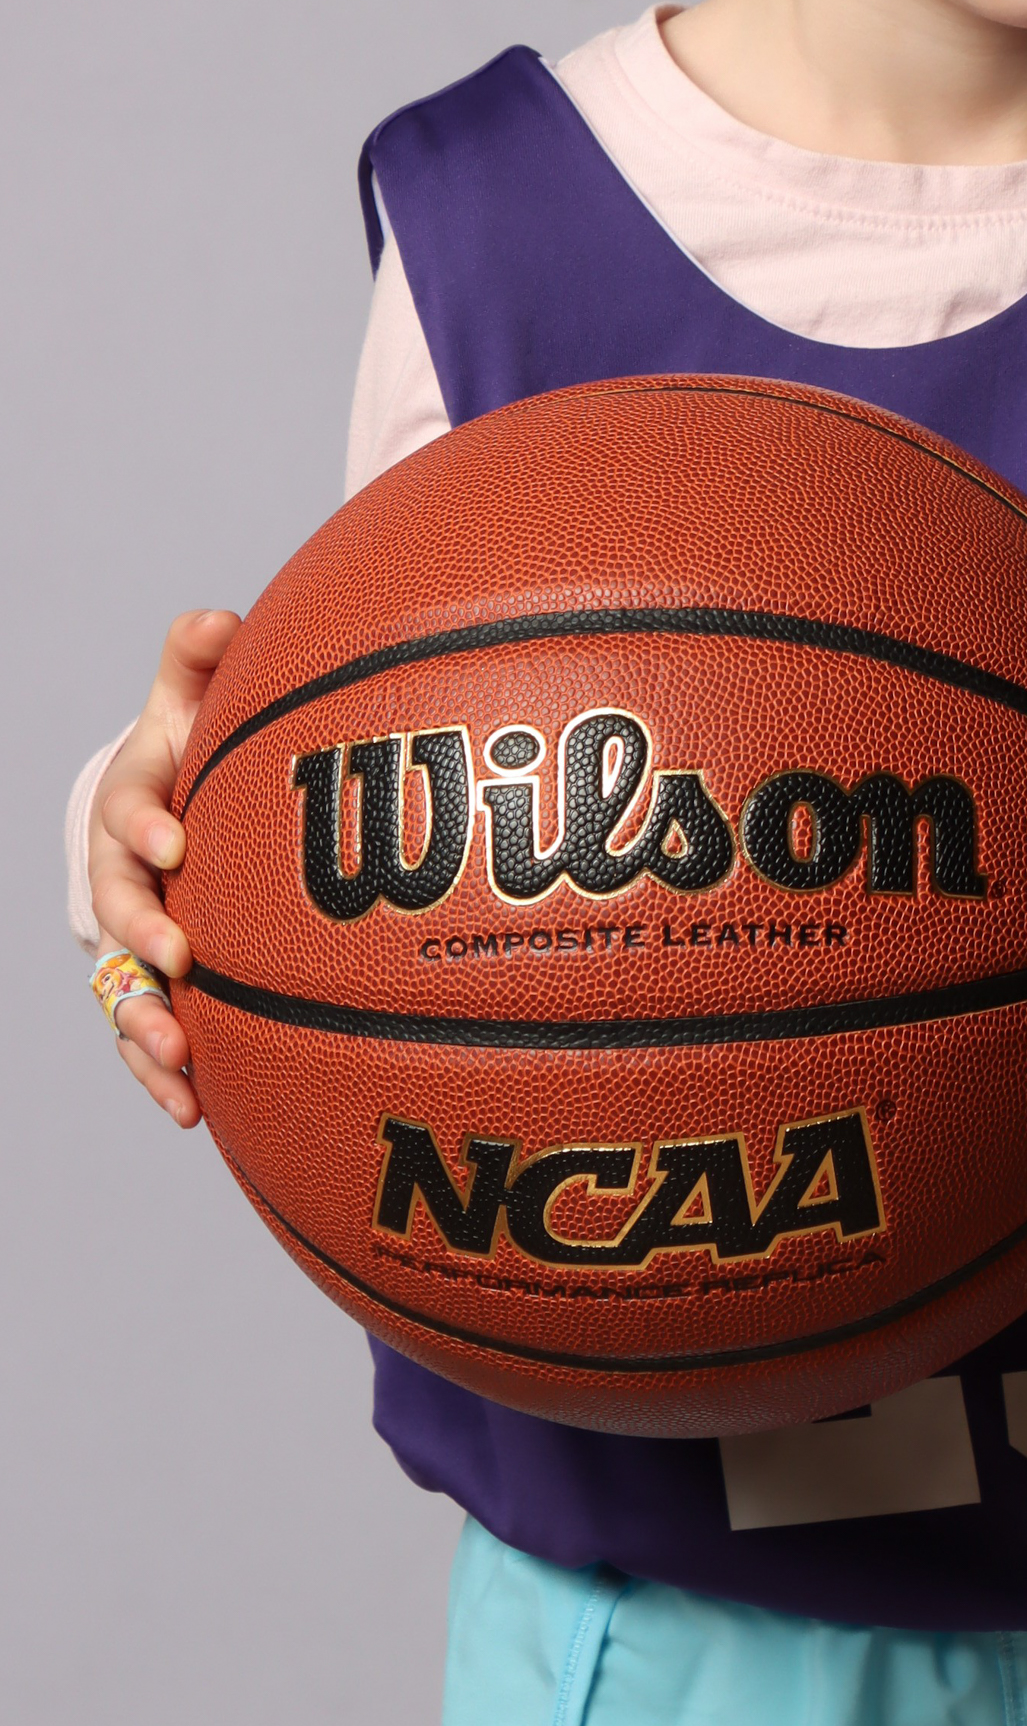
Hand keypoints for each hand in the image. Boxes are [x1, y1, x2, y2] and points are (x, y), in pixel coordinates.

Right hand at [89, 609, 239, 1127]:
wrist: (172, 814)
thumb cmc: (194, 751)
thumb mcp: (192, 701)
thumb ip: (197, 660)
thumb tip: (214, 616)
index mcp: (132, 803)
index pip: (127, 810)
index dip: (144, 825)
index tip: (176, 844)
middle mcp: (119, 874)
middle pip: (113, 908)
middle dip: (139, 933)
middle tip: (176, 956)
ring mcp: (129, 934)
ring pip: (121, 983)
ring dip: (143, 1022)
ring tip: (176, 1056)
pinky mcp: (150, 982)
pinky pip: (144, 1032)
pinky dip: (159, 1068)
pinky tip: (192, 1108)